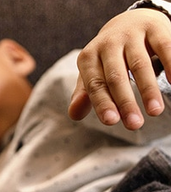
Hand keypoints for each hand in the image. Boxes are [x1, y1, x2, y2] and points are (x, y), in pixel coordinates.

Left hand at [69, 8, 170, 129]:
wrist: (130, 22)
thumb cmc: (109, 57)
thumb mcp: (93, 72)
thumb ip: (85, 94)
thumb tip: (73, 115)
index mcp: (88, 57)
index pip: (95, 84)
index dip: (103, 103)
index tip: (112, 122)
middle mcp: (108, 44)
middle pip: (116, 77)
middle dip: (125, 102)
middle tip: (134, 125)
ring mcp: (131, 34)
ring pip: (140, 64)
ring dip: (148, 90)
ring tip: (155, 112)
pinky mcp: (154, 28)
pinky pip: (164, 46)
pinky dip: (169, 64)